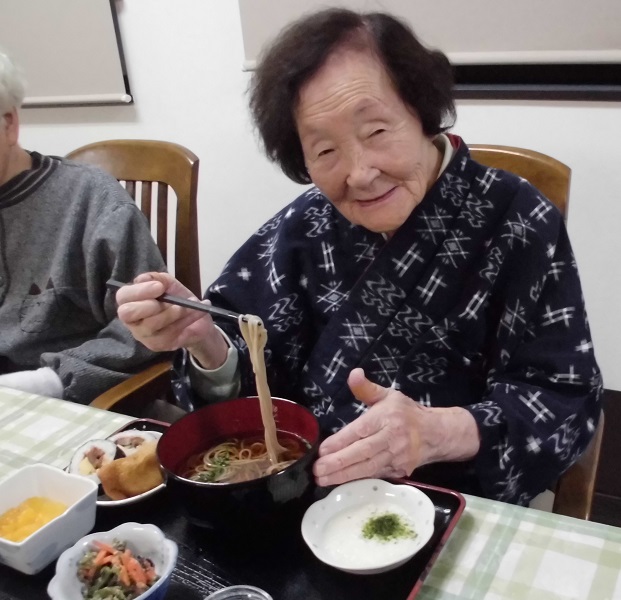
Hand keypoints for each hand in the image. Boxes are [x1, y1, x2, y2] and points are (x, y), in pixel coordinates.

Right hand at [115, 272, 227, 368]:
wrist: (198, 319)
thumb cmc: (178, 299)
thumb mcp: (169, 283)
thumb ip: (156, 278)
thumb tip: (143, 279)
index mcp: (131, 301)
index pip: (123, 296)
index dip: (139, 291)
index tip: (159, 287)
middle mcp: (132, 320)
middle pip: (127, 313)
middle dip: (149, 305)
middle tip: (169, 302)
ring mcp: (143, 335)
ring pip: (151, 324)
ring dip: (173, 312)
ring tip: (187, 306)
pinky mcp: (157, 345)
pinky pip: (168, 333)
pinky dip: (185, 321)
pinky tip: (194, 315)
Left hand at [312, 368, 479, 486]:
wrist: (436, 434)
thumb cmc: (406, 413)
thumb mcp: (388, 395)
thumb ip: (367, 388)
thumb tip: (353, 373)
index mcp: (387, 417)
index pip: (360, 430)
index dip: (341, 441)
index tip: (323, 449)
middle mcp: (392, 438)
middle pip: (362, 452)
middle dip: (338, 463)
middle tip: (317, 470)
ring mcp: (397, 457)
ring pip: (368, 468)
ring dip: (344, 476)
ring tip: (323, 480)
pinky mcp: (399, 471)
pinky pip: (375, 476)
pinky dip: (357, 481)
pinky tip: (340, 483)